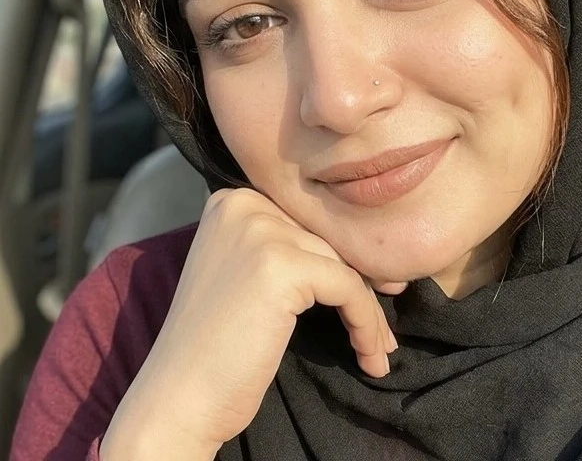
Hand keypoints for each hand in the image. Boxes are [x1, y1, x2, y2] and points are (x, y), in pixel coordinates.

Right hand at [101, 187, 398, 456]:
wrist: (177, 401)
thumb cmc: (215, 346)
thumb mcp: (246, 274)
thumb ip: (288, 247)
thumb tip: (362, 248)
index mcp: (232, 200)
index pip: (307, 221)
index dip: (341, 260)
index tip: (374, 293)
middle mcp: (244, 204)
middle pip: (327, 239)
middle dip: (360, 285)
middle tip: (383, 327)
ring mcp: (260, 231)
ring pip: (343, 264)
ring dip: (366, 311)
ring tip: (376, 348)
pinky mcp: (281, 266)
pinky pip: (349, 289)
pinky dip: (366, 324)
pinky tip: (370, 356)